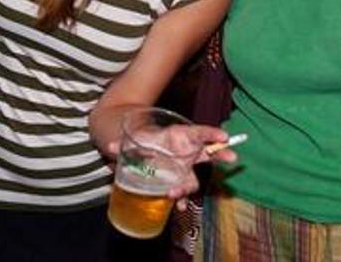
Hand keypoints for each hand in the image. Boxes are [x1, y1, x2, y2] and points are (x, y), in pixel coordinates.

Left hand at [107, 124, 236, 210]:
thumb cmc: (140, 140)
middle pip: (208, 155)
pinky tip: (178, 207)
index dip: (212, 134)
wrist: (137, 151)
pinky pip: (183, 192)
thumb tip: (109, 146)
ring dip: (188, 187)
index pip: (200, 132)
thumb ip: (122, 142)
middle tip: (231, 158)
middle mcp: (186, 153)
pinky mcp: (177, 182)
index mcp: (180, 136)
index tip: (224, 137)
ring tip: (179, 195)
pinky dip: (181, 200)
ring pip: (193, 178)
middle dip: (221, 156)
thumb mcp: (132, 138)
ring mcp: (183, 169)